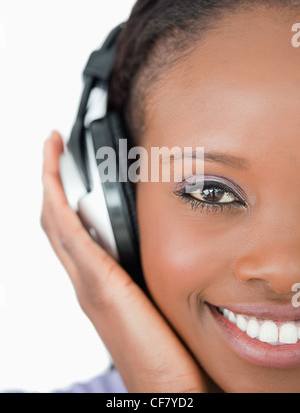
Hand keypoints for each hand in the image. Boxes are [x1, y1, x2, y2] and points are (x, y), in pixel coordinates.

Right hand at [40, 131, 207, 392]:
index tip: (63, 160)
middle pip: (54, 221)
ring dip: (49, 184)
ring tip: (51, 151)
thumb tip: (156, 239)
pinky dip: (56, 202)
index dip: (60, 194)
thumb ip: (146, 268)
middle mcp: (86, 279)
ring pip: (55, 223)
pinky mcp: (99, 286)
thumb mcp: (156, 295)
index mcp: (99, 281)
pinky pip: (67, 234)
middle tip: (51, 146)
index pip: (69, 230)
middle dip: (48, 180)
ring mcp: (88, 283)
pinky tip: (56, 178)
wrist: (167, 388)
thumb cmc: (166, 349)